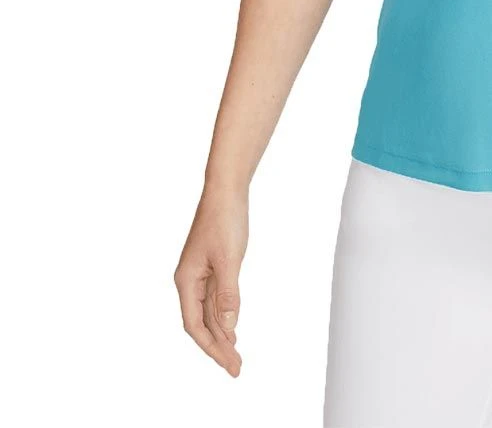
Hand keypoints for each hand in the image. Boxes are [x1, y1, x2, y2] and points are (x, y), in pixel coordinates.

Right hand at [174, 187, 248, 375]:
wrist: (226, 190)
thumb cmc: (224, 220)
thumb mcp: (229, 258)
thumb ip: (228, 294)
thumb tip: (228, 327)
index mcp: (187, 280)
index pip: (194, 325)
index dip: (210, 347)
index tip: (228, 364)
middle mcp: (189, 280)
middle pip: (200, 323)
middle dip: (217, 347)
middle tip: (236, 368)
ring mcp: (200, 273)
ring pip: (208, 313)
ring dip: (221, 334)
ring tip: (234, 356)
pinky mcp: (212, 266)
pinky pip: (215, 299)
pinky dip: (223, 315)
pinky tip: (232, 328)